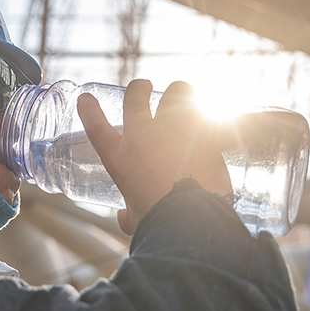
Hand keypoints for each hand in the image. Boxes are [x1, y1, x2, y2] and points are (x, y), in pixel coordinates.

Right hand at [77, 80, 231, 233]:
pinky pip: (211, 110)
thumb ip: (128, 214)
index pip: (96, 127)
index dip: (89, 110)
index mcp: (120, 159)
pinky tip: (224, 120)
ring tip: (188, 100)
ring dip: (182, 93)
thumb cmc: (158, 223)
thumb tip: (124, 216)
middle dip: (141, 87)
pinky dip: (218, 114)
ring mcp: (173, 129)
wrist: (189, 221)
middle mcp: (142, 136)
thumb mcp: (135, 219)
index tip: (86, 98)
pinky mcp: (203, 131)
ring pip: (177, 91)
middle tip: (148, 88)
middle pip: (136, 95)